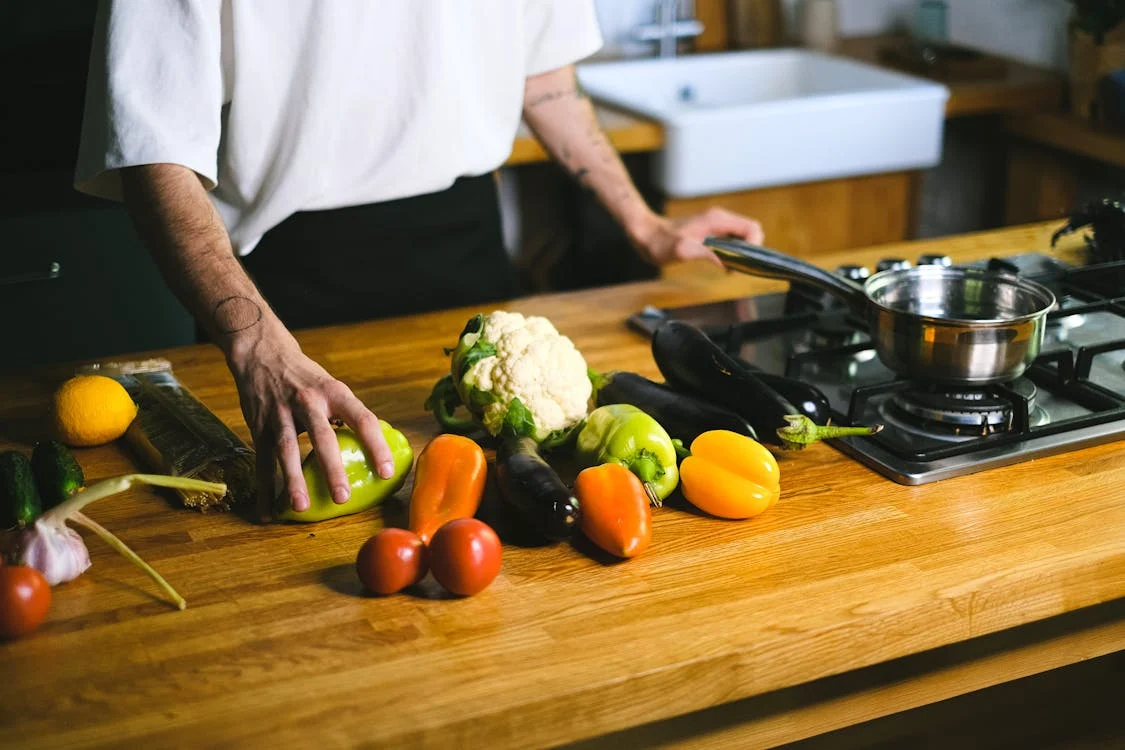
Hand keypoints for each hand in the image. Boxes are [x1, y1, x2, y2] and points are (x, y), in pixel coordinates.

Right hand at [226, 321, 395, 521]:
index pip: (362, 419)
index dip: (375, 445)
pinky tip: (268, 510)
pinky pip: (261, 460)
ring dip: (293, 480)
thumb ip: (346, 415)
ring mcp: (281, 413)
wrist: (263, 353)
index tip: (386, 472)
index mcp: (334, 392)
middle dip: (332, 468)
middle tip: (343, 497)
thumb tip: (371, 448)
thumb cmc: (306, 377)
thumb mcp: (331, 387)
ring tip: (301, 506)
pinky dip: (265, 488)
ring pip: (287, 449)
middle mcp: (308, 401)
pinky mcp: (258, 425)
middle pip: (322, 437)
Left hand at [630, 208, 763, 267]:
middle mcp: (719, 218)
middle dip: (751, 251)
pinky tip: (725, 264)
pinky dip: (734, 252)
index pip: (751, 228)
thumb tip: (724, 262)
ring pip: (743, 236)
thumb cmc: (660, 242)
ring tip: (732, 268)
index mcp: (716, 219)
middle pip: (751, 231)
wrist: (647, 234)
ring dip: (743, 253)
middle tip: (738, 268)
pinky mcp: (712, 230)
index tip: (744, 262)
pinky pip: (732, 239)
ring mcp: (716, 223)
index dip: (754, 246)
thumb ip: (705, 254)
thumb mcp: (682, 251)